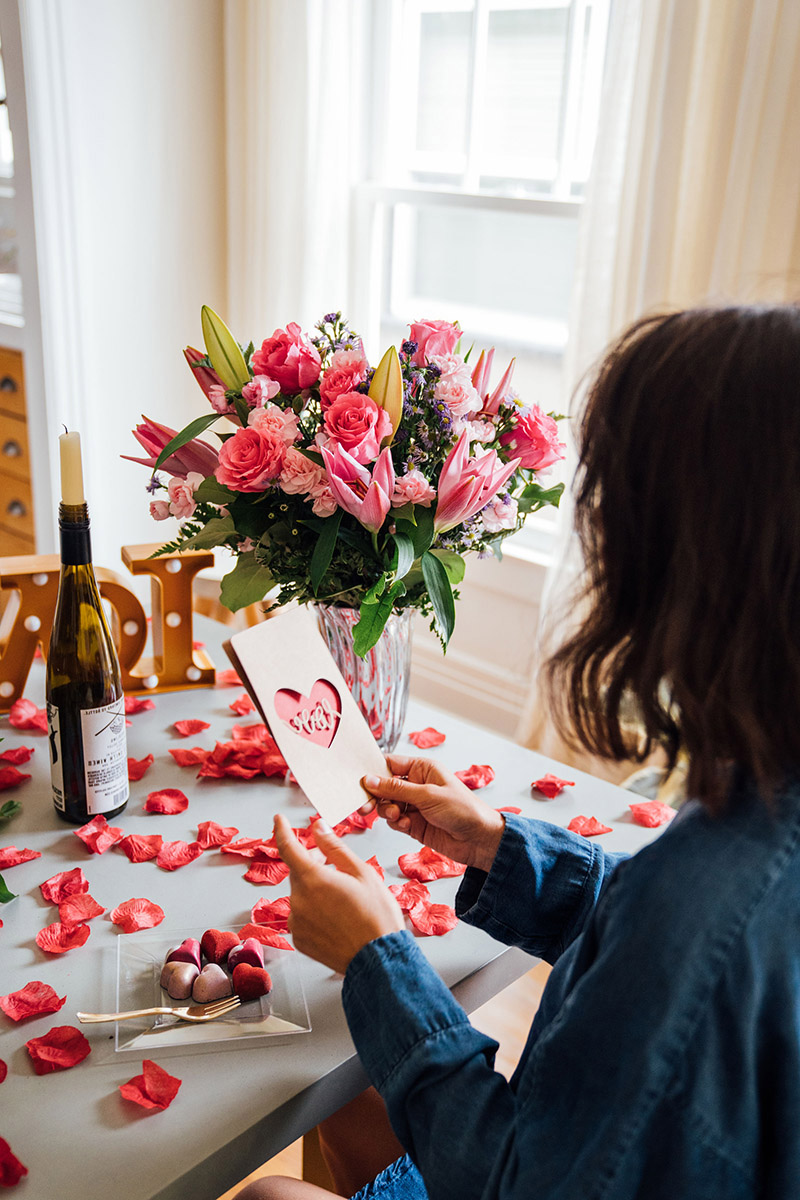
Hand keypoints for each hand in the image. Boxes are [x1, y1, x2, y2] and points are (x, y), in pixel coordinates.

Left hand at [273, 813, 404, 974]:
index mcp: (313, 879)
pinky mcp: (300, 940)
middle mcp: (299, 900)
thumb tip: (318, 828)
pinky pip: (303, 916)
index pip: (288, 847)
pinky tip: (337, 917)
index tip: (278, 820)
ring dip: (316, 890)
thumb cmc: (377, 916)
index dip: (281, 830)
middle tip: (337, 868)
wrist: (380, 960)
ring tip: (344, 900)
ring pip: (301, 895)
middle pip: (299, 872)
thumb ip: (334, 847)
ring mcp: (297, 922)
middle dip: (313, 865)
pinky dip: (315, 912)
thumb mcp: (362, 872)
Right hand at [360, 755, 504, 873]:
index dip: (373, 771)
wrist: (479, 839)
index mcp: (421, 768)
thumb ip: (396, 789)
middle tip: (366, 806)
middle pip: (383, 786)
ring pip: (386, 805)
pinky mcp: (413, 823)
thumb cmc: (462, 809)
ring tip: (399, 816)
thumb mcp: (428, 795)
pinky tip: (407, 825)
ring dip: (387, 811)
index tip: (358, 781)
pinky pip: (394, 821)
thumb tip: (369, 780)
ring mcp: (413, 805)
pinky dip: (397, 823)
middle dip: (375, 796)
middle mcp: (415, 784)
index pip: (389, 764)